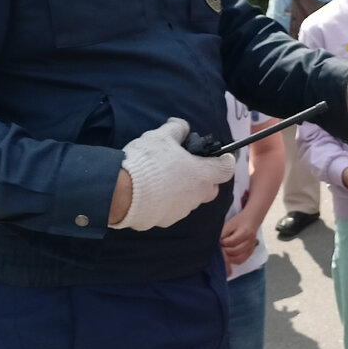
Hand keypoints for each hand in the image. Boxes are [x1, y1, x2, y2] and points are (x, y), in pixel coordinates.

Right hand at [113, 118, 234, 230]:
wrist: (120, 193)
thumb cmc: (147, 162)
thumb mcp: (162, 136)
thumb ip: (177, 129)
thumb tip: (183, 126)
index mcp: (202, 175)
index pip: (227, 170)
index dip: (225, 161)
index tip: (221, 156)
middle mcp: (196, 196)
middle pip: (210, 188)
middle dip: (204, 179)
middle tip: (189, 167)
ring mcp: (181, 211)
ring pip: (190, 200)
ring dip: (183, 190)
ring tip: (164, 178)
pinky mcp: (164, 221)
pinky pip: (171, 209)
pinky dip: (166, 201)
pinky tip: (151, 192)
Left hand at [220, 213, 258, 268]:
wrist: (251, 220)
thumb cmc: (239, 222)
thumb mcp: (229, 224)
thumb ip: (223, 234)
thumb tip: (216, 245)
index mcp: (246, 232)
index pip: (232, 242)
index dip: (223, 243)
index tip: (220, 240)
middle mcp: (250, 242)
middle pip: (235, 251)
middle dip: (225, 250)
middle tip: (220, 247)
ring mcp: (251, 248)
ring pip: (238, 259)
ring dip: (228, 257)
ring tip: (224, 251)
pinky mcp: (250, 253)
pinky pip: (240, 261)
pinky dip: (233, 260)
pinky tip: (228, 255)